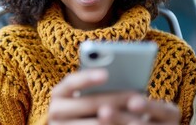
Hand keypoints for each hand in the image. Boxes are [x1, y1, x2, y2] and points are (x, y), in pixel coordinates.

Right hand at [48, 69, 179, 124]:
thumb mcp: (83, 94)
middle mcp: (56, 111)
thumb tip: (119, 79)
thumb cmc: (85, 106)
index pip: (71, 82)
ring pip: (94, 123)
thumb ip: (97, 85)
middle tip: (136, 96)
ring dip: (118, 118)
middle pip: (88, 103)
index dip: (88, 78)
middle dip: (114, 99)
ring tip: (139, 113)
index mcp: (59, 93)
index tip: (106, 74)